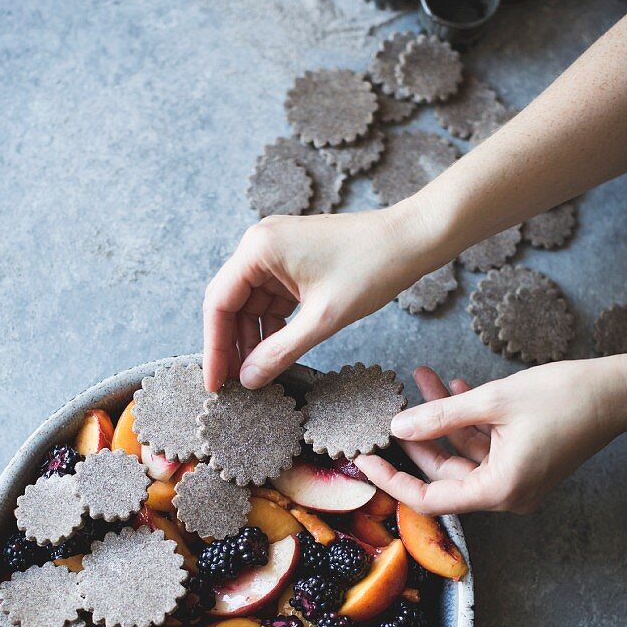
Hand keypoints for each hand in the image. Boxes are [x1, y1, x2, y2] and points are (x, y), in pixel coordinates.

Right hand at [202, 206, 440, 391]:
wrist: (412, 240)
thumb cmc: (372, 268)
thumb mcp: (323, 319)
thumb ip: (280, 352)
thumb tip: (249, 380)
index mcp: (259, 248)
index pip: (219, 304)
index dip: (214, 347)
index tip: (214, 383)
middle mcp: (261, 243)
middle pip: (231, 303)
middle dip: (232, 345)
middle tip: (232, 386)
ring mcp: (277, 251)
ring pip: (251, 304)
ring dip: (252, 338)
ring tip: (255, 375)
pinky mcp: (294, 261)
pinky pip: (272, 299)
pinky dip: (272, 326)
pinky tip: (275, 353)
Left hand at [354, 358, 626, 515]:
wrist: (617, 392)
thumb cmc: (564, 397)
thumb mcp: (493, 402)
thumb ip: (440, 416)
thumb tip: (396, 427)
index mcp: (499, 490)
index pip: (429, 498)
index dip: (392, 480)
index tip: (364, 461)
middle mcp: (507, 494)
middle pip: (445, 472)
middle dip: (420, 433)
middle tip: (396, 401)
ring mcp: (516, 479)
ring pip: (463, 454)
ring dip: (443, 419)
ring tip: (426, 378)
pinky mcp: (524, 462)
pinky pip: (484, 447)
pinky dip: (467, 422)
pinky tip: (453, 389)